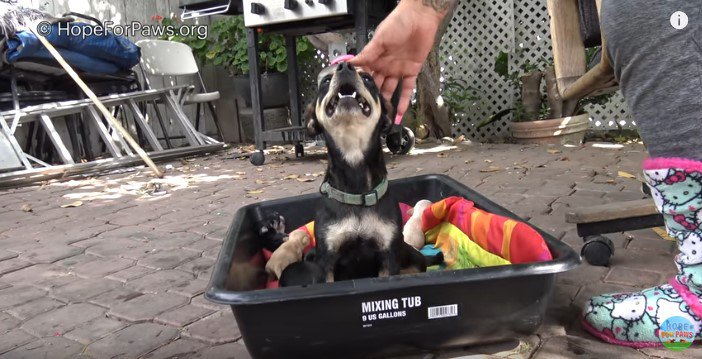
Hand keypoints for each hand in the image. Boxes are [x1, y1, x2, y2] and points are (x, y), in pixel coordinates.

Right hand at [349, 1, 445, 122]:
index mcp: (374, 57)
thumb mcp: (379, 39)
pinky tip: (399, 113)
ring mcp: (398, 70)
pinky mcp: (411, 71)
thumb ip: (367, 54)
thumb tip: (350, 64)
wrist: (420, 17)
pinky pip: (407, 90)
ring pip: (390, 90)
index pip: (365, 75)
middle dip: (371, 97)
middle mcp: (384, 65)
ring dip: (386, 102)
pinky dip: (403, 102)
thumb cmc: (398, 22)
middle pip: (376, 85)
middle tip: (366, 112)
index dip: (360, 86)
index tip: (354, 98)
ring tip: (380, 116)